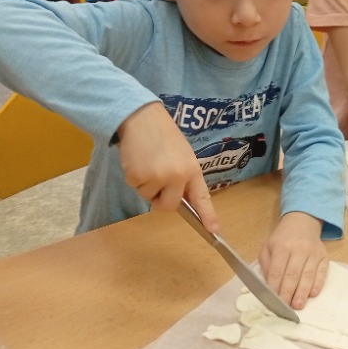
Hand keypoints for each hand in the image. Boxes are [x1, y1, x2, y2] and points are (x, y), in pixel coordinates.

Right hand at [116, 103, 218, 231]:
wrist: (142, 118)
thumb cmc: (164, 136)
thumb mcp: (182, 155)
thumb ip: (183, 177)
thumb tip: (179, 199)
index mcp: (192, 170)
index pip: (201, 197)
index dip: (207, 215)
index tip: (213, 230)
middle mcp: (178, 176)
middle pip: (169, 206)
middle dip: (161, 198)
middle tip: (157, 178)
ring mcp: (158, 177)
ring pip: (149, 197)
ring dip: (146, 184)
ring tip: (148, 162)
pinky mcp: (138, 176)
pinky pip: (135, 188)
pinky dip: (134, 177)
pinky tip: (138, 160)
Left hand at [259, 212, 328, 309]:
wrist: (302, 222)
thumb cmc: (282, 239)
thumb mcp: (268, 247)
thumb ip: (267, 266)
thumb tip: (270, 286)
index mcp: (282, 247)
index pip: (278, 270)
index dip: (275, 287)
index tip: (273, 300)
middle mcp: (299, 249)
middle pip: (293, 274)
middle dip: (289, 292)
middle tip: (286, 307)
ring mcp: (313, 253)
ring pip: (308, 275)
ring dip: (303, 292)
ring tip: (299, 305)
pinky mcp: (324, 256)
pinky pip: (322, 272)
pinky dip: (318, 284)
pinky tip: (313, 293)